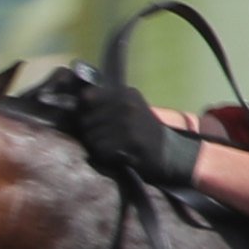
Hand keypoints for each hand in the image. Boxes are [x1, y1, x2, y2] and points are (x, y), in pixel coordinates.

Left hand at [77, 71, 208, 192]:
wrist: (170, 152)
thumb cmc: (141, 131)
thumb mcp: (126, 110)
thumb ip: (103, 103)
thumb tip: (78, 100)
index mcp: (125, 93)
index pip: (87, 97)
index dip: (84, 112)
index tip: (95, 120)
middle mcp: (127, 103)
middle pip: (85, 120)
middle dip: (90, 132)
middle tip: (108, 138)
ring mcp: (129, 121)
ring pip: (91, 136)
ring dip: (97, 145)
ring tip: (114, 146)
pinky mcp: (131, 140)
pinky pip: (101, 149)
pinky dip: (105, 155)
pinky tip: (118, 154)